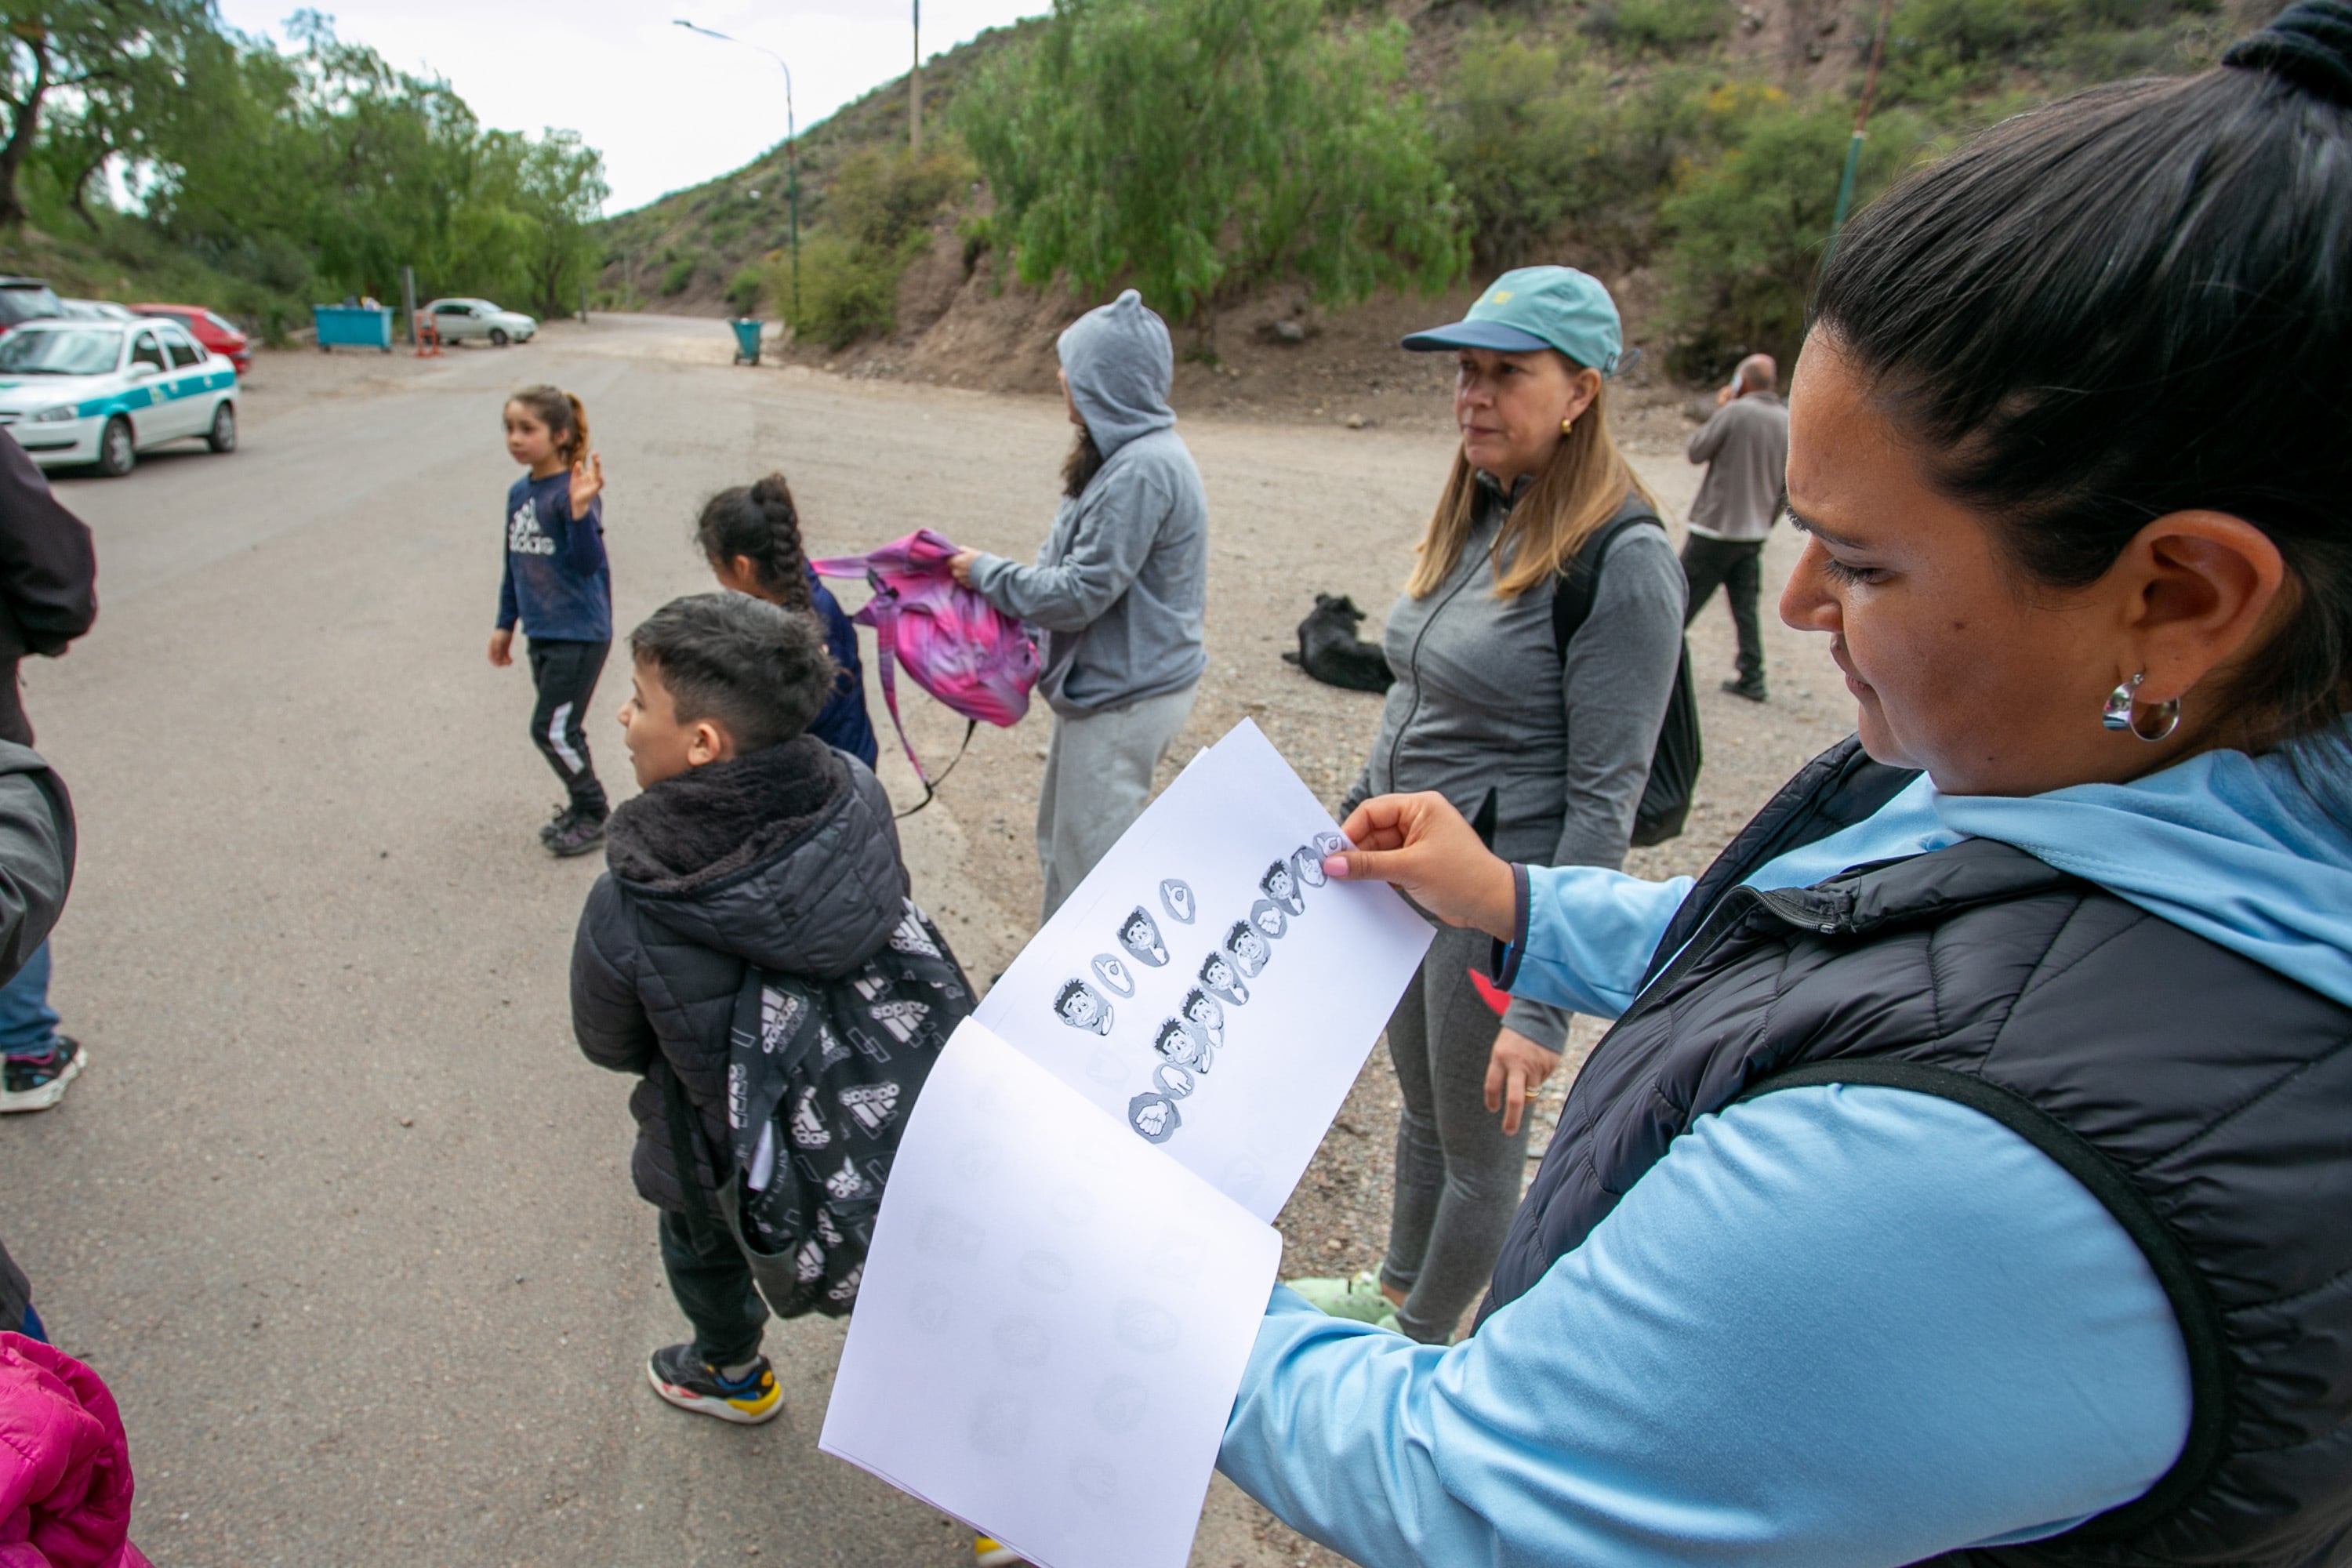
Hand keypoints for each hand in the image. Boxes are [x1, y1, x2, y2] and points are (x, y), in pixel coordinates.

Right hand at [488, 627, 513, 666]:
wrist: (507, 626)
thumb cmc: (502, 633)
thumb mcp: (500, 641)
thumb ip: (498, 649)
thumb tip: (497, 658)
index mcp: (492, 647)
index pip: (491, 657)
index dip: (494, 662)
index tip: (500, 665)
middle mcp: (495, 649)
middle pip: (496, 659)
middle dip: (501, 663)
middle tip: (507, 664)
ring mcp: (500, 648)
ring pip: (502, 658)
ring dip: (505, 662)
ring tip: (511, 662)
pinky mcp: (506, 648)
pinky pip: (506, 656)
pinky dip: (508, 659)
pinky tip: (512, 660)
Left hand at [569, 450, 603, 515]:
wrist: (576, 501)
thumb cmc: (576, 489)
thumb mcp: (574, 478)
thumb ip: (576, 470)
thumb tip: (578, 462)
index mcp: (589, 475)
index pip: (593, 465)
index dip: (595, 459)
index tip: (595, 453)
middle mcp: (593, 478)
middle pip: (596, 468)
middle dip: (596, 461)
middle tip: (595, 454)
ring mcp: (595, 484)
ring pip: (598, 474)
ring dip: (598, 467)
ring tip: (597, 460)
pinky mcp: (594, 490)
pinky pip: (599, 484)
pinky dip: (600, 480)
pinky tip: (600, 475)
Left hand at [947, 548, 979, 587]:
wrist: (990, 574)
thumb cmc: (982, 561)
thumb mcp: (972, 551)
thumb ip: (963, 550)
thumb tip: (959, 550)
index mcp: (955, 562)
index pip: (948, 560)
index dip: (953, 559)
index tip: (958, 558)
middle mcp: (955, 572)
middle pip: (953, 569)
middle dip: (958, 567)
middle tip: (966, 564)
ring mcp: (960, 580)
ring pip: (958, 576)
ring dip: (962, 574)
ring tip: (971, 571)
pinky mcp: (966, 586)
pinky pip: (964, 581)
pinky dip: (967, 579)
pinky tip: (973, 576)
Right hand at [1326, 792, 1515, 938]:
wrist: (1494, 906)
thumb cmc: (1462, 878)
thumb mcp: (1409, 869)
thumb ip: (1368, 865)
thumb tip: (1332, 864)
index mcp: (1420, 807)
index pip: (1372, 811)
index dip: (1350, 831)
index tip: (1332, 854)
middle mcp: (1419, 820)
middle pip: (1373, 831)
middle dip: (1356, 853)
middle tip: (1335, 874)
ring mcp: (1419, 843)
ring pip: (1379, 851)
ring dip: (1366, 868)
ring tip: (1350, 885)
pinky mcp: (1419, 864)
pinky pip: (1389, 866)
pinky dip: (1378, 877)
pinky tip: (1367, 891)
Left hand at [1485, 1026, 1562, 1135]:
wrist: (1539, 1015)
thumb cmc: (1515, 1037)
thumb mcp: (1501, 1050)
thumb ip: (1503, 1072)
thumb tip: (1513, 1102)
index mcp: (1500, 1058)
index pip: (1492, 1086)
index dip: (1491, 1100)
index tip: (1493, 1109)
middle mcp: (1518, 1064)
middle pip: (1515, 1099)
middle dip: (1511, 1119)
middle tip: (1508, 1132)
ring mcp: (1537, 1066)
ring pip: (1531, 1094)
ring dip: (1527, 1095)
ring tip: (1525, 1077)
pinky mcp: (1550, 1066)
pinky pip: (1542, 1081)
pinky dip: (1538, 1078)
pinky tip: (1537, 1062)